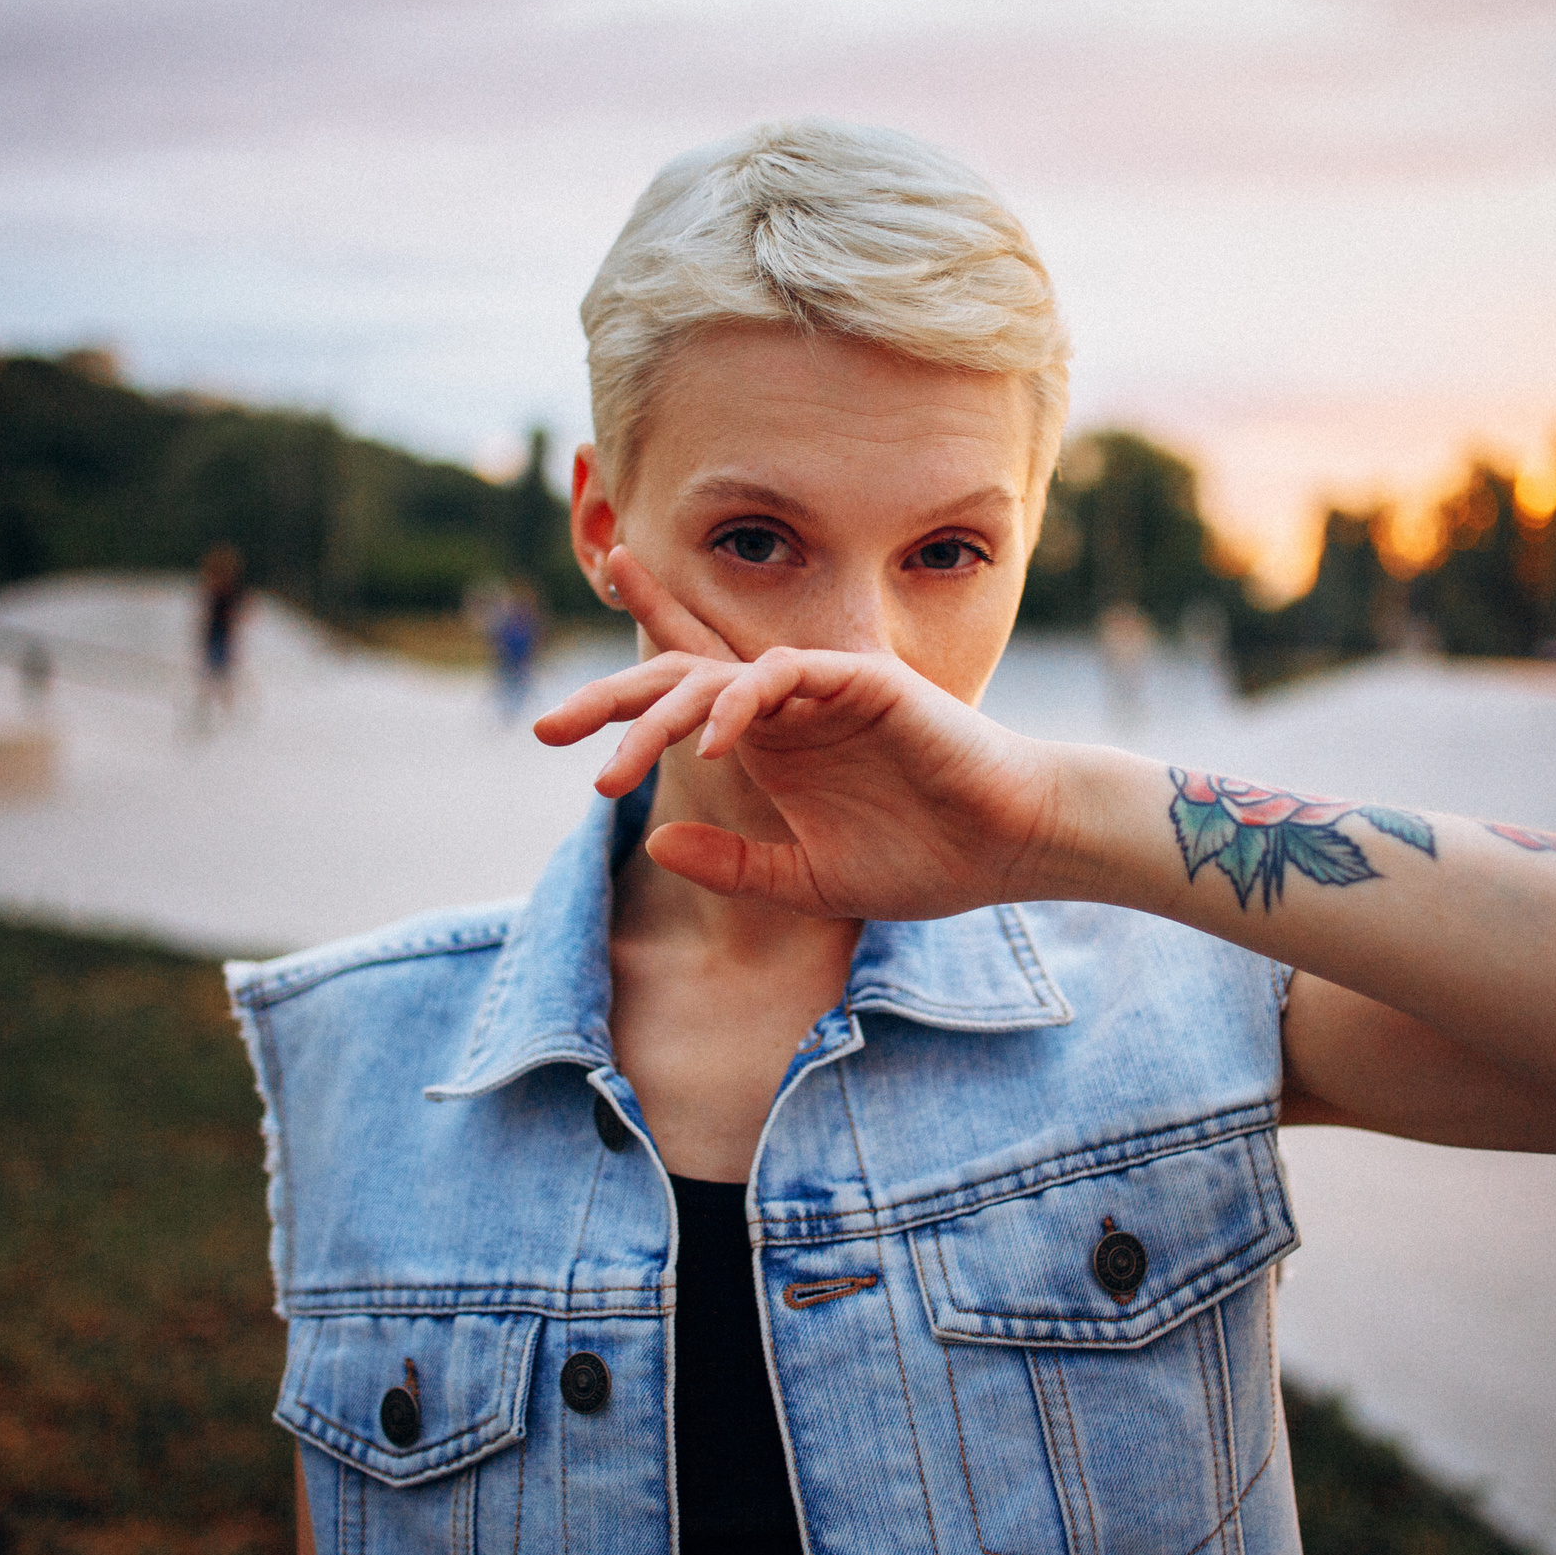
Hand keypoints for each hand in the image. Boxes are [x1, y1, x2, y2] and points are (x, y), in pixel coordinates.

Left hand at [532, 548, 1072, 919]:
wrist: (1010, 849)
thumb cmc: (926, 859)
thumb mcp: (805, 880)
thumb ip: (732, 865)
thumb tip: (652, 842)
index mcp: (773, 743)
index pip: (689, 692)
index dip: (630, 675)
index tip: (564, 682)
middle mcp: (787, 706)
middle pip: (680, 676)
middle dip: (610, 697)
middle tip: (545, 727)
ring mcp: (820, 688)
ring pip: (716, 676)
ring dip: (657, 719)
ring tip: (612, 768)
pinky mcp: (861, 681)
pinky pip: (780, 674)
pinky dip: (739, 704)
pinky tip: (709, 747)